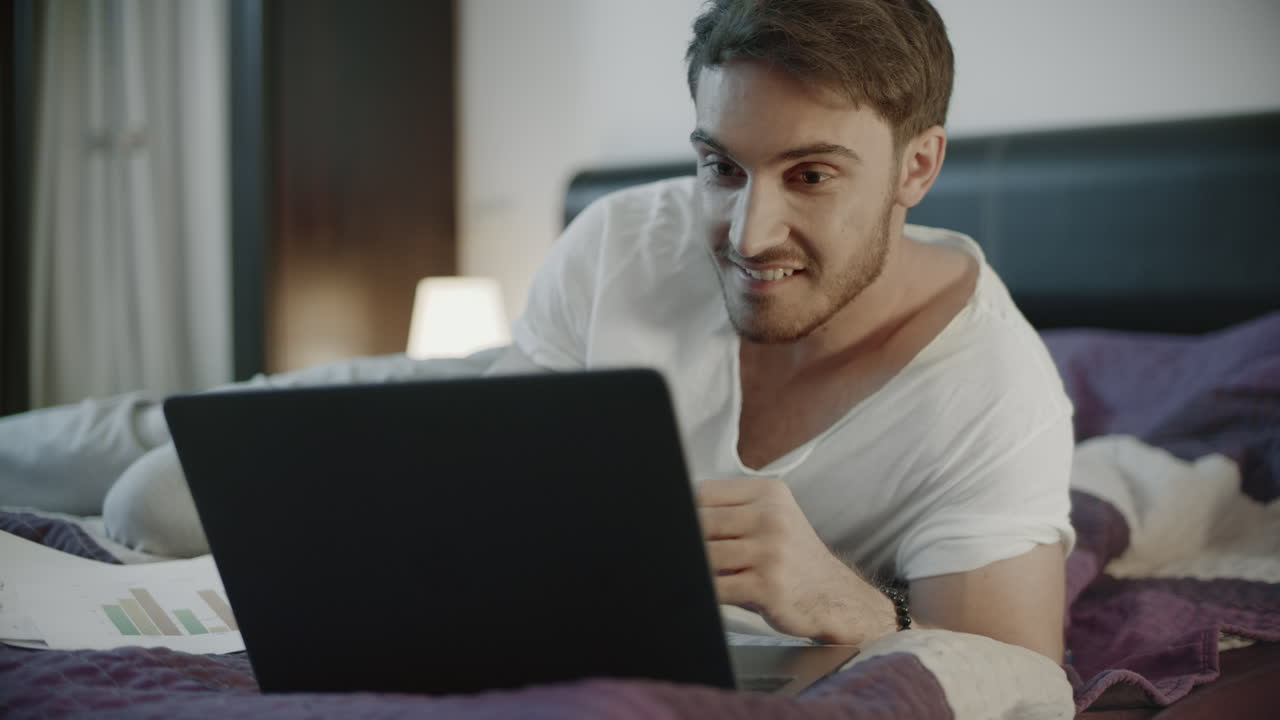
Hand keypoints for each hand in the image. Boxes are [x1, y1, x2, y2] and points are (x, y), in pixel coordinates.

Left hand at [695, 476, 895, 645]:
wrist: (833, 596)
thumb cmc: (793, 558)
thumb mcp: (772, 519)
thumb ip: (732, 512)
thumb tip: (685, 515)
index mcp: (769, 494)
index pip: (705, 493)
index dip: (688, 512)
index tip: (680, 524)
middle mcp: (772, 517)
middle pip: (702, 522)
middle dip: (693, 541)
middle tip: (686, 550)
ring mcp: (771, 551)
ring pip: (707, 555)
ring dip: (701, 566)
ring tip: (708, 570)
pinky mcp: (767, 585)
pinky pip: (718, 587)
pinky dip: (708, 590)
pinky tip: (710, 590)